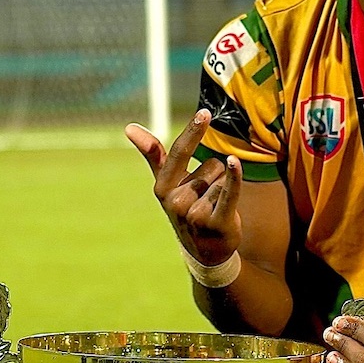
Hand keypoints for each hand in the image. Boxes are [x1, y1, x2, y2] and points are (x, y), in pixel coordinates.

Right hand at [125, 109, 242, 265]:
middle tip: (206, 197)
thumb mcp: (166, 183)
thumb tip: (129, 127)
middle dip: (214, 176)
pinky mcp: (216, 223)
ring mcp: (194, 214)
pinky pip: (229, 191)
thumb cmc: (185, 207)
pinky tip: (234, 163)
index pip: (179, 152)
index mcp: (162, 187)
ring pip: (222, 178)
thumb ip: (153, 154)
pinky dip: (233, 177)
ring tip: (214, 207)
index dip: (193, 131)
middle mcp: (175, 201)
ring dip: (223, 188)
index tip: (205, 112)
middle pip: (211, 164)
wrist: (205, 250)